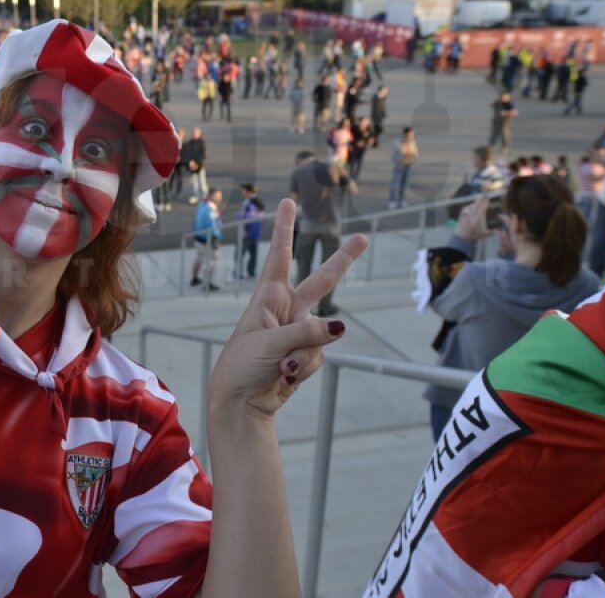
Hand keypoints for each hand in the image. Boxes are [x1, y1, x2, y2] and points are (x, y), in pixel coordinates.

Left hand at [208, 198, 366, 420]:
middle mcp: (286, 310)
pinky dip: (303, 369)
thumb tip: (340, 328)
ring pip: (322, 336)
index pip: (279, 257)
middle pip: (321, 281)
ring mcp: (299, 332)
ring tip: (278, 366)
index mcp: (268, 297)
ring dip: (302, 355)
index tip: (287, 202)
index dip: (284, 229)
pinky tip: (284, 377)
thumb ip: (306, 333)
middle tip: (363, 238)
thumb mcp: (269, 344)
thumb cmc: (242, 365)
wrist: (241, 402)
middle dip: (343, 261)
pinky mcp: (306, 354)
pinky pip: (318, 358)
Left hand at [456, 195, 492, 242]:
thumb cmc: (475, 234)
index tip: (489, 199)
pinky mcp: (462, 211)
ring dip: (478, 200)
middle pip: (478, 203)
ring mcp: (466, 212)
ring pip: (473, 204)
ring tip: (482, 197)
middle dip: (482, 198)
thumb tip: (501, 227)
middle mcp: (471, 215)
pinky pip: (469, 205)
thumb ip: (494, 231)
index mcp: (478, 220)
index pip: (483, 208)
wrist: (462, 235)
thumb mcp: (486, 234)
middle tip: (486, 195)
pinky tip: (476, 203)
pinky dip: (473, 204)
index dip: (486, 202)